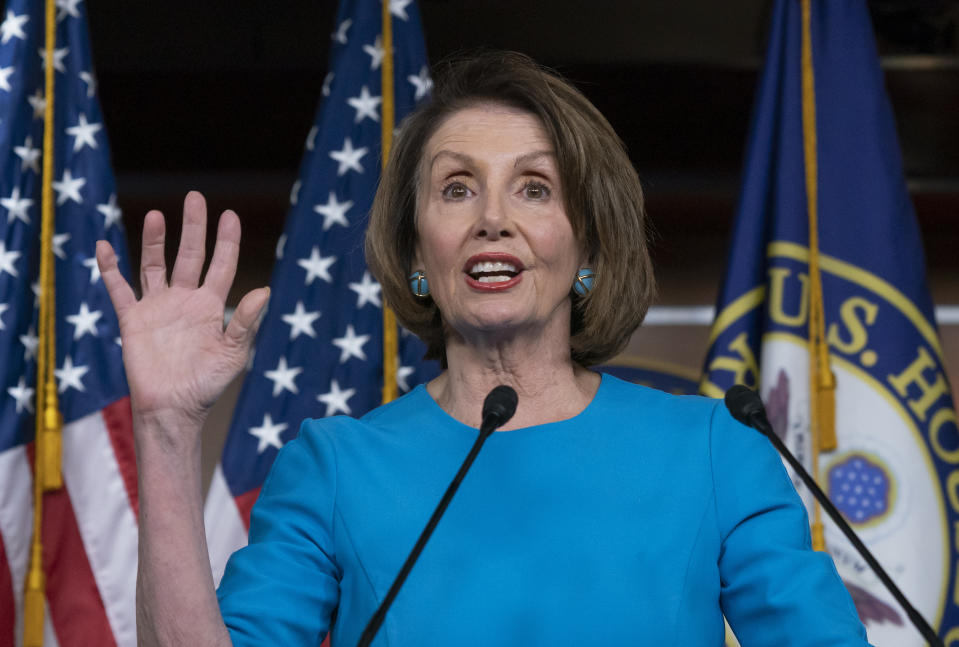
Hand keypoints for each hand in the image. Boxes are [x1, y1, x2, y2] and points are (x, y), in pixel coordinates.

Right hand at [97, 191, 268, 425]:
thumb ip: (245, 323)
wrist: (172, 410)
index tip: (230, 215)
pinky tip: (104, 246)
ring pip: (155, 265)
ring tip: (158, 215)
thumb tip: (264, 290)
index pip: (221, 265)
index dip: (226, 241)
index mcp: (212, 306)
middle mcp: (185, 300)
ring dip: (156, 241)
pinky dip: (111, 269)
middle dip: (194, 228)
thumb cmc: (207, 385)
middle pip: (190, 256)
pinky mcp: (133, 319)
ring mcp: (158, 307)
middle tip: (196, 198)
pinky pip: (119, 289)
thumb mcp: (233, 354)